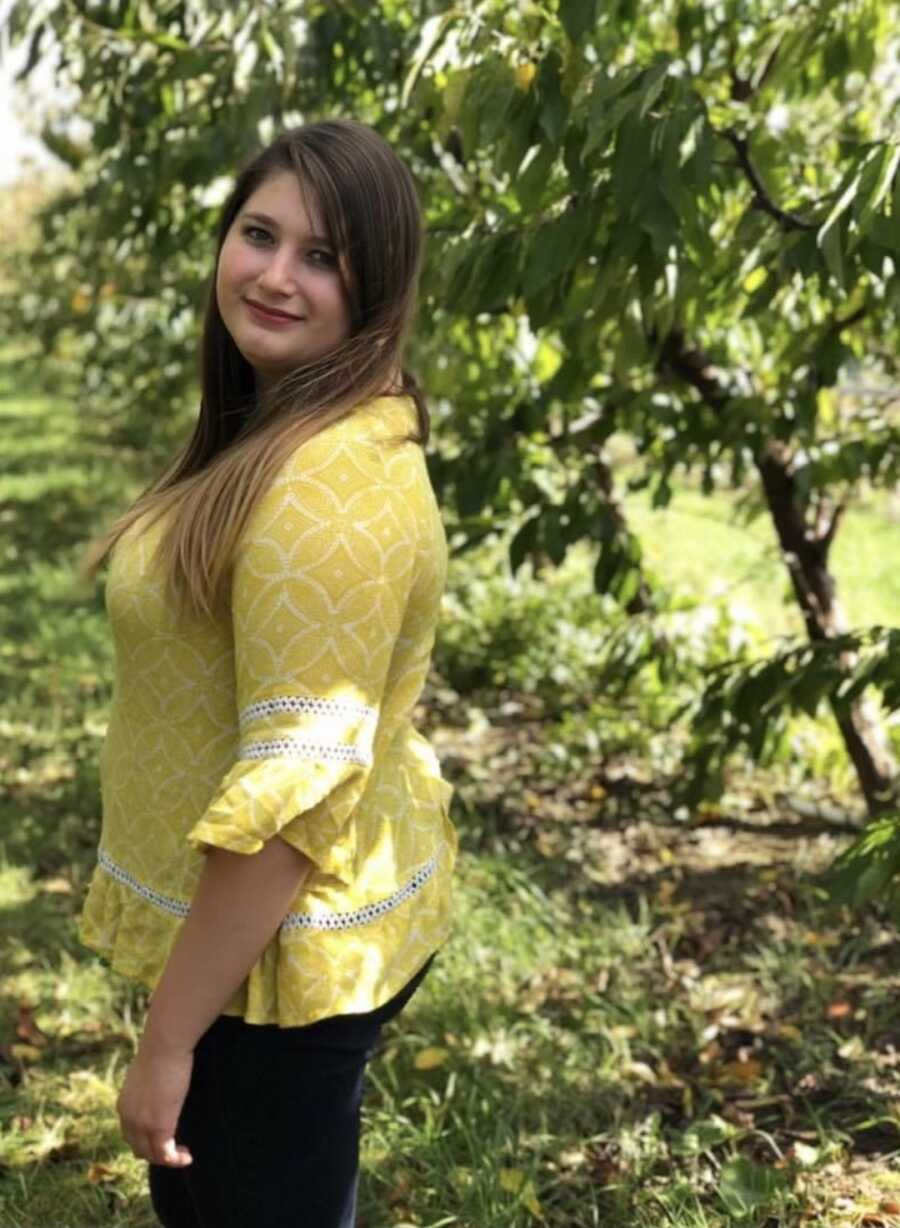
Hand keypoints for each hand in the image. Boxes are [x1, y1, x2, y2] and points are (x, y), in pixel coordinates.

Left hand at [116, 1043, 194, 1166]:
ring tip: (184, 1155)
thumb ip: (148, 1086)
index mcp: (124, 1106)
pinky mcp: (159, 1127)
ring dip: (168, 1159)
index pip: (131, 1134)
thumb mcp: (148, 1073)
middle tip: (176, 1150)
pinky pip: (166, 1154)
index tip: (165, 1139)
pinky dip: (176, 1160)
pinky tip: (187, 1157)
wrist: (164, 1046)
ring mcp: (142, 1125)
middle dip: (156, 1153)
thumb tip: (159, 1084)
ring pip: (152, 1155)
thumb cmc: (162, 1051)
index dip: (146, 1142)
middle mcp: (128, 1119)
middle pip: (139, 1149)